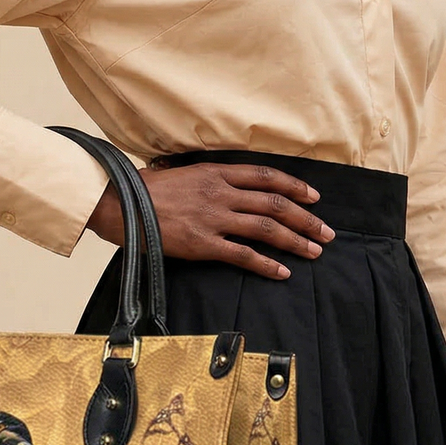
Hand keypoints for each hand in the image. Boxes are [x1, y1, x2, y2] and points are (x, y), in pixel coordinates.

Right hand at [85, 160, 336, 278]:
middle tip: (327, 232)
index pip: (266, 176)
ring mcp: (213, 218)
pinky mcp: (203, 244)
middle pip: (274, 204)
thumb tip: (223, 183)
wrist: (118, 203)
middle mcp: (220, 193)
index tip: (314, 198)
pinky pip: (243, 255)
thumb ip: (206, 178)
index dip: (295, 187)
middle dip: (306, 218)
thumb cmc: (144, 189)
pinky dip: (267, 264)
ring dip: (296, 240)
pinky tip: (283, 271)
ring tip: (315, 251)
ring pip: (266, 228)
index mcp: (216, 172)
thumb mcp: (180, 172)